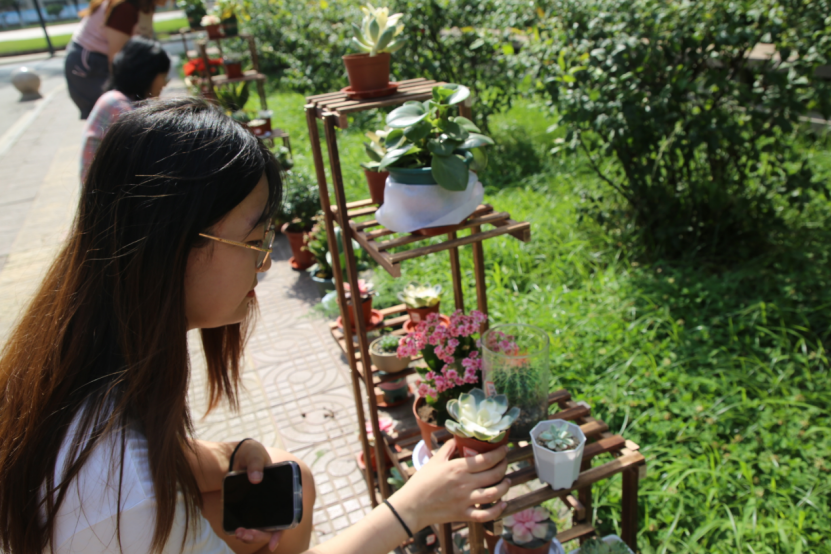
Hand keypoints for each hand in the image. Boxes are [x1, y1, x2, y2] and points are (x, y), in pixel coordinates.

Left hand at [229, 440, 281, 551]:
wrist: (235, 456)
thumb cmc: (250, 453)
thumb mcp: (254, 453)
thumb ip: (255, 463)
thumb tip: (257, 479)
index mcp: (282, 493)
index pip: (287, 518)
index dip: (279, 533)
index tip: (272, 544)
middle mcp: (273, 505)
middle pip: (271, 529)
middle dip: (259, 536)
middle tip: (244, 533)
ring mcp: (260, 509)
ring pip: (259, 530)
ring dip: (250, 536)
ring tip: (238, 532)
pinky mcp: (246, 510)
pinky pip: (247, 525)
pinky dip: (242, 531)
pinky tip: (234, 530)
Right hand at [390, 439, 510, 530]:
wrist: (412, 506)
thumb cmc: (421, 481)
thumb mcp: (434, 461)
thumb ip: (447, 449)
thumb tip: (456, 439)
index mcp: (458, 468)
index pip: (486, 459)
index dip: (499, 454)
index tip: (504, 450)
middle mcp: (465, 484)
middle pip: (494, 474)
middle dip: (504, 467)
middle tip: (505, 463)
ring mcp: (466, 500)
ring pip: (494, 494)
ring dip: (504, 486)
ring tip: (507, 481)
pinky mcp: (464, 514)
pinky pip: (486, 514)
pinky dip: (497, 510)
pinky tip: (502, 504)